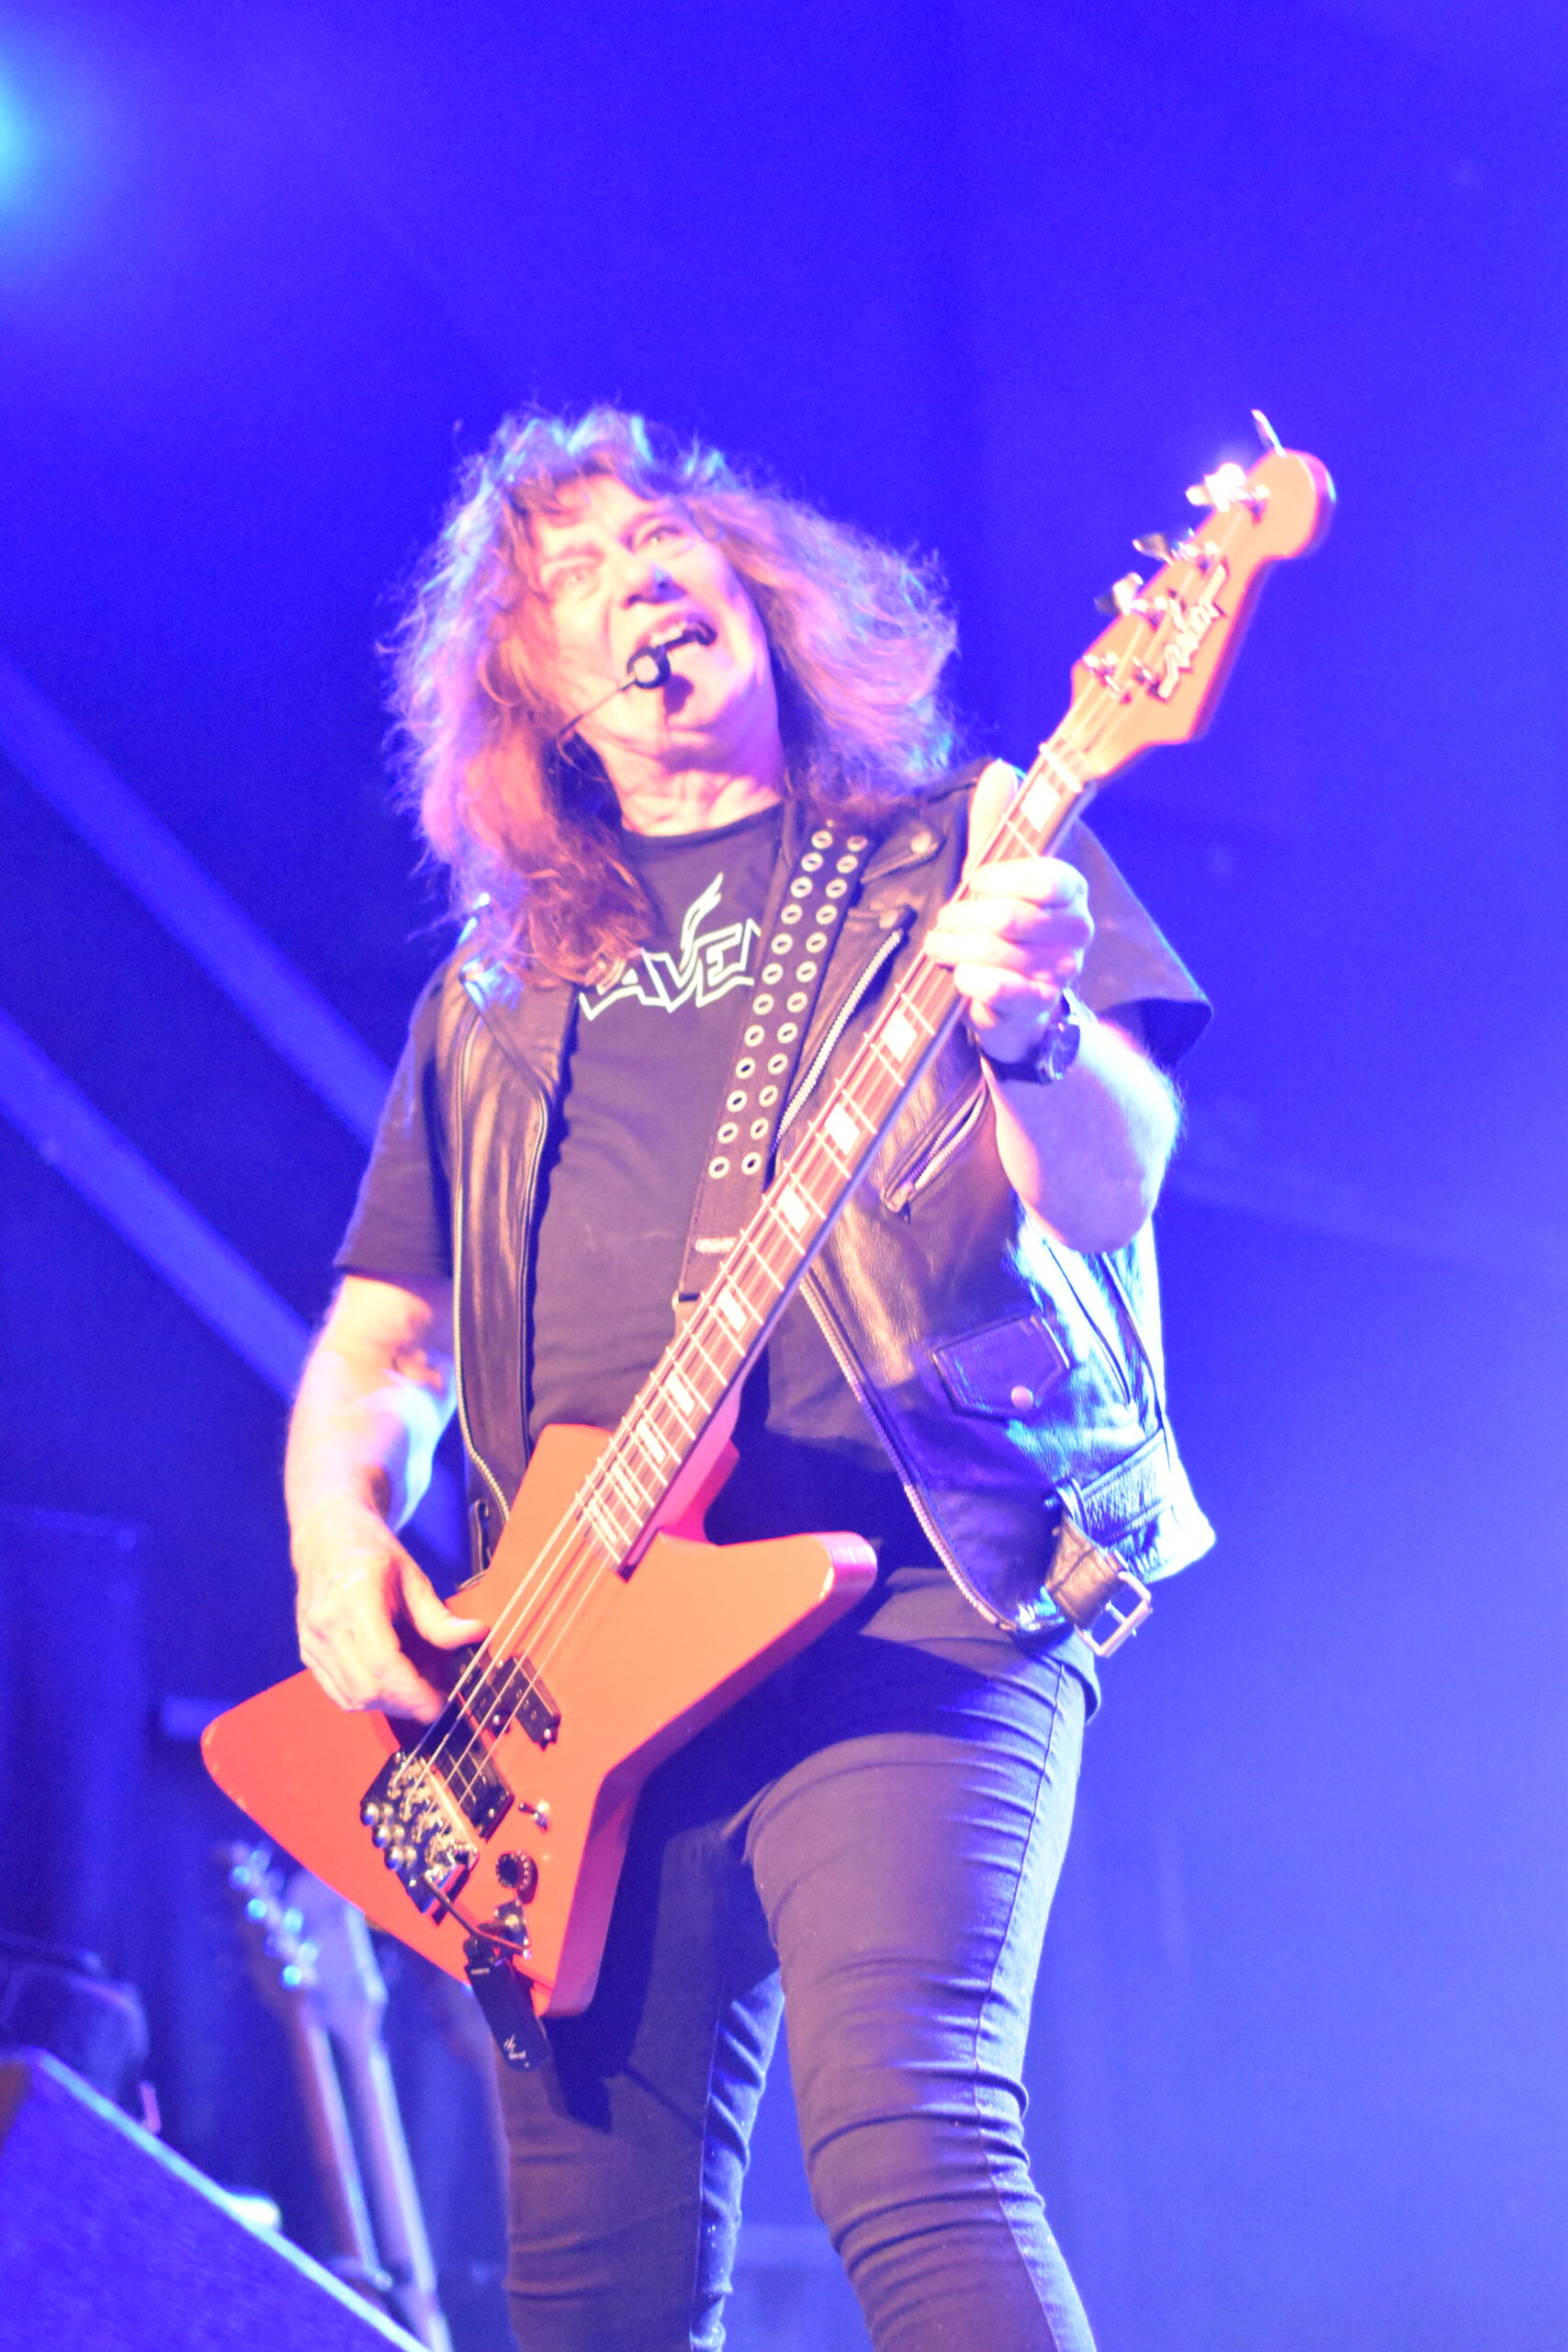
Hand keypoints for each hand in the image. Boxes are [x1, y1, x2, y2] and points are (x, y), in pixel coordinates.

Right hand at [293, 1495, 486, 1723]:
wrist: (326, 1534)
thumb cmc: (370, 1550)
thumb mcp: (412, 1576)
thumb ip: (439, 1616)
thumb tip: (475, 1636)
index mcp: (354, 1599)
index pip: (382, 1662)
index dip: (413, 1691)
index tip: (439, 1704)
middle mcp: (326, 1624)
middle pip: (366, 1687)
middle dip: (406, 1703)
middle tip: (436, 1697)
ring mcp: (311, 1640)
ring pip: (351, 1696)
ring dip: (388, 1704)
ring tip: (415, 1689)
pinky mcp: (307, 1651)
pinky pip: (337, 1691)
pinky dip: (366, 1697)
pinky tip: (390, 1685)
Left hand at [924, 759, 1093, 1064]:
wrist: (1012, 1002)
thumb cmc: (1001, 928)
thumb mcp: (993, 874)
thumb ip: (995, 826)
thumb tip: (1001, 769)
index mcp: (1071, 890)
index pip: (1048, 878)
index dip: (1002, 877)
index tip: (975, 878)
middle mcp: (1077, 929)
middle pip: (1011, 918)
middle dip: (964, 917)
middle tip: (944, 919)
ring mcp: (1062, 970)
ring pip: (997, 953)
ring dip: (956, 948)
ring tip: (940, 946)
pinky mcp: (1041, 1006)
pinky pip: (997, 989)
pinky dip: (969, 980)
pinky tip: (960, 976)